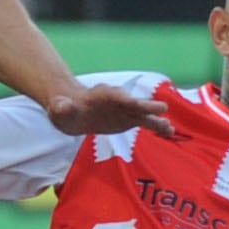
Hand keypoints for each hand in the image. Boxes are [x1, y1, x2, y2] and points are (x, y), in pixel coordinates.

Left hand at [41, 81, 177, 137]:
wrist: (73, 110)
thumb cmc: (65, 109)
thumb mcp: (59, 109)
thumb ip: (61, 107)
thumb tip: (61, 106)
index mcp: (101, 96)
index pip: (114, 96)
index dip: (123, 99)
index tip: (133, 102)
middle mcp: (118, 100)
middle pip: (134, 102)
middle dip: (146, 105)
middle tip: (161, 108)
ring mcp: (126, 110)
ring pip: (144, 113)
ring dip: (156, 118)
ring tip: (169, 128)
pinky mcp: (130, 119)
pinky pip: (146, 122)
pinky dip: (157, 126)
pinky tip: (169, 131)